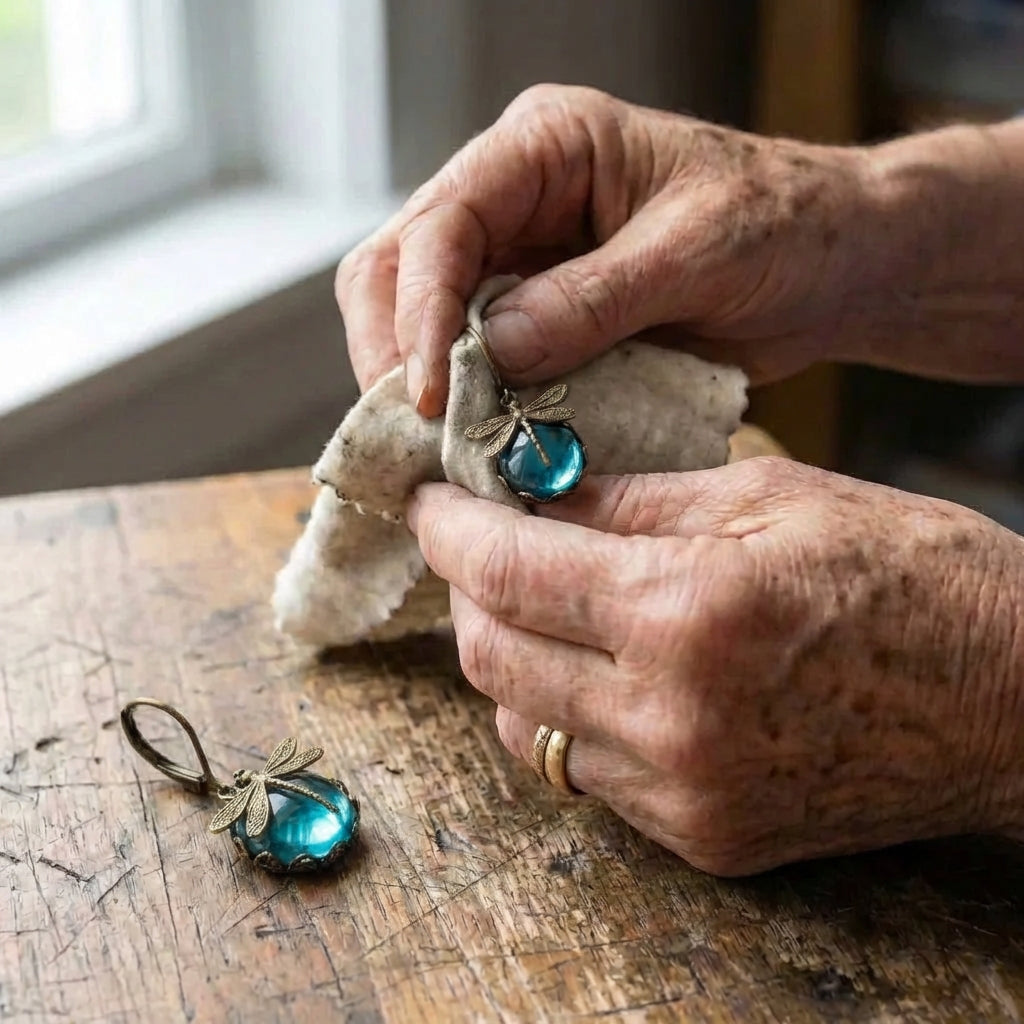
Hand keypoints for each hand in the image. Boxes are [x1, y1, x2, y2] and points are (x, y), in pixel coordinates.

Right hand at [336, 84, 874, 415]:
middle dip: (397, 352)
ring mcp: (521, 260)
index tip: (428, 393)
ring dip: (426, 386)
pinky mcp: (538, 317)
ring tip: (443, 448)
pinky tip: (481, 442)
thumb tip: (492, 351)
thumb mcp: (697, 251)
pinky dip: (471, 405)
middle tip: (418, 432)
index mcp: (545, 147)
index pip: (442, 222)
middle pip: (401, 268)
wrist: (829, 264)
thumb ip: (593, 299)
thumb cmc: (783, 224)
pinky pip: (476, 361)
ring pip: (423, 320)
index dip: (420, 311)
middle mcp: (514, 197)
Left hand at [407, 458, 1023, 874]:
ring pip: (524, 727)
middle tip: (478, 544)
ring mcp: (683, 793)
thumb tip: (538, 491)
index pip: (509, 570)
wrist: (1014, 700)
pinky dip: (564, 714)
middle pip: (492, 658)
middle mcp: (669, 718)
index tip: (428, 501)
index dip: (450, 530)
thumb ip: (633, 501)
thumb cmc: (912, 574)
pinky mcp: (704, 837)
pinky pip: (585, 775)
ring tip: (534, 603)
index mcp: (686, 612)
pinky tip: (593, 669)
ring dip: (507, 658)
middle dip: (466, 592)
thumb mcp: (769, 498)